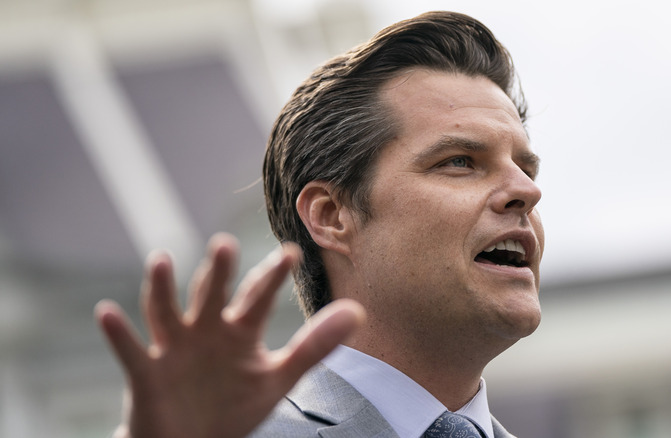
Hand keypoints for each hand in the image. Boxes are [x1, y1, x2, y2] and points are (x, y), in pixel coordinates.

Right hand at [95, 233, 364, 437]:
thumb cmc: (234, 406)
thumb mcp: (279, 378)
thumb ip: (315, 345)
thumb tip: (358, 310)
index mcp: (239, 332)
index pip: (258, 298)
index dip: (271, 278)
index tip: (291, 253)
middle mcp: (206, 331)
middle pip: (212, 296)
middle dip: (217, 273)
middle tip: (225, 244)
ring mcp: (174, 349)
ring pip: (167, 312)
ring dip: (162, 288)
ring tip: (161, 260)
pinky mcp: (146, 374)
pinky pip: (130, 351)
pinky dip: (118, 334)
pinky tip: (106, 313)